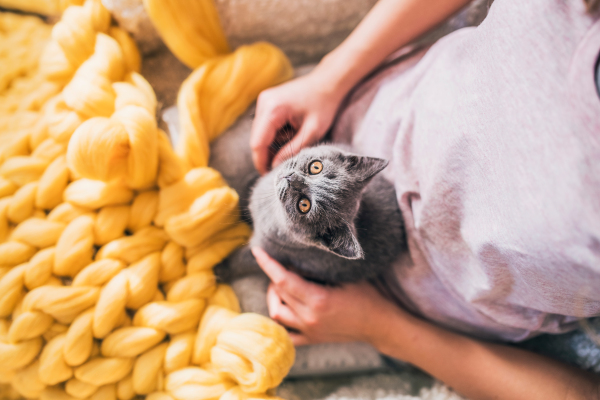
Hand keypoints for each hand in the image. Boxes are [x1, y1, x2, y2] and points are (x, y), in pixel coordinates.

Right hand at [250, 71, 344, 174]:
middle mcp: (263, 102)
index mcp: (273, 109)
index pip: (257, 143)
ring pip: (260, 133)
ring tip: (293, 143)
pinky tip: (290, 133)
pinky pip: (265, 125)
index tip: (269, 176)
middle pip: (256, 139)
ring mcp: (263, 100)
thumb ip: (292, 151)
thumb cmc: (324, 105)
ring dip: (272, 144)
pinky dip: (275, 135)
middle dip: (267, 154)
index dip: (261, 162)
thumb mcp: (312, 132)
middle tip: (282, 166)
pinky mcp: (267, 102)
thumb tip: (275, 167)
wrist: (328, 82)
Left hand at [251, 247, 402, 345]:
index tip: (257, 251)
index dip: (268, 264)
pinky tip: (284, 307)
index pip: (283, 280)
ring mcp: (309, 331)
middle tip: (282, 265)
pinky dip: (280, 321)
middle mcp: (309, 317)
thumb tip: (299, 252)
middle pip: (278, 294)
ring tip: (281, 286)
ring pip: (276, 313)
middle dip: (274, 276)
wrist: (380, 325)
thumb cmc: (367, 296)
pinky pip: (286, 333)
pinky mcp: (312, 339)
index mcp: (318, 300)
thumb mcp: (346, 276)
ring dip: (274, 297)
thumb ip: (321, 268)